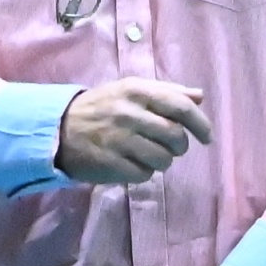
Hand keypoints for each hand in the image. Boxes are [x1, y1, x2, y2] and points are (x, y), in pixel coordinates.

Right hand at [57, 80, 211, 185]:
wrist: (58, 129)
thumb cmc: (101, 108)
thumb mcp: (130, 90)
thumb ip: (166, 92)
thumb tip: (199, 96)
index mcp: (137, 91)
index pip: (181, 107)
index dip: (200, 124)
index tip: (207, 137)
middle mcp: (129, 114)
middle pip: (176, 136)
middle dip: (180, 146)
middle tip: (172, 147)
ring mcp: (119, 140)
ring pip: (163, 159)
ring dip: (163, 161)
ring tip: (150, 156)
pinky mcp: (111, 164)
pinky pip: (144, 174)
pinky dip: (144, 173)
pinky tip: (133, 164)